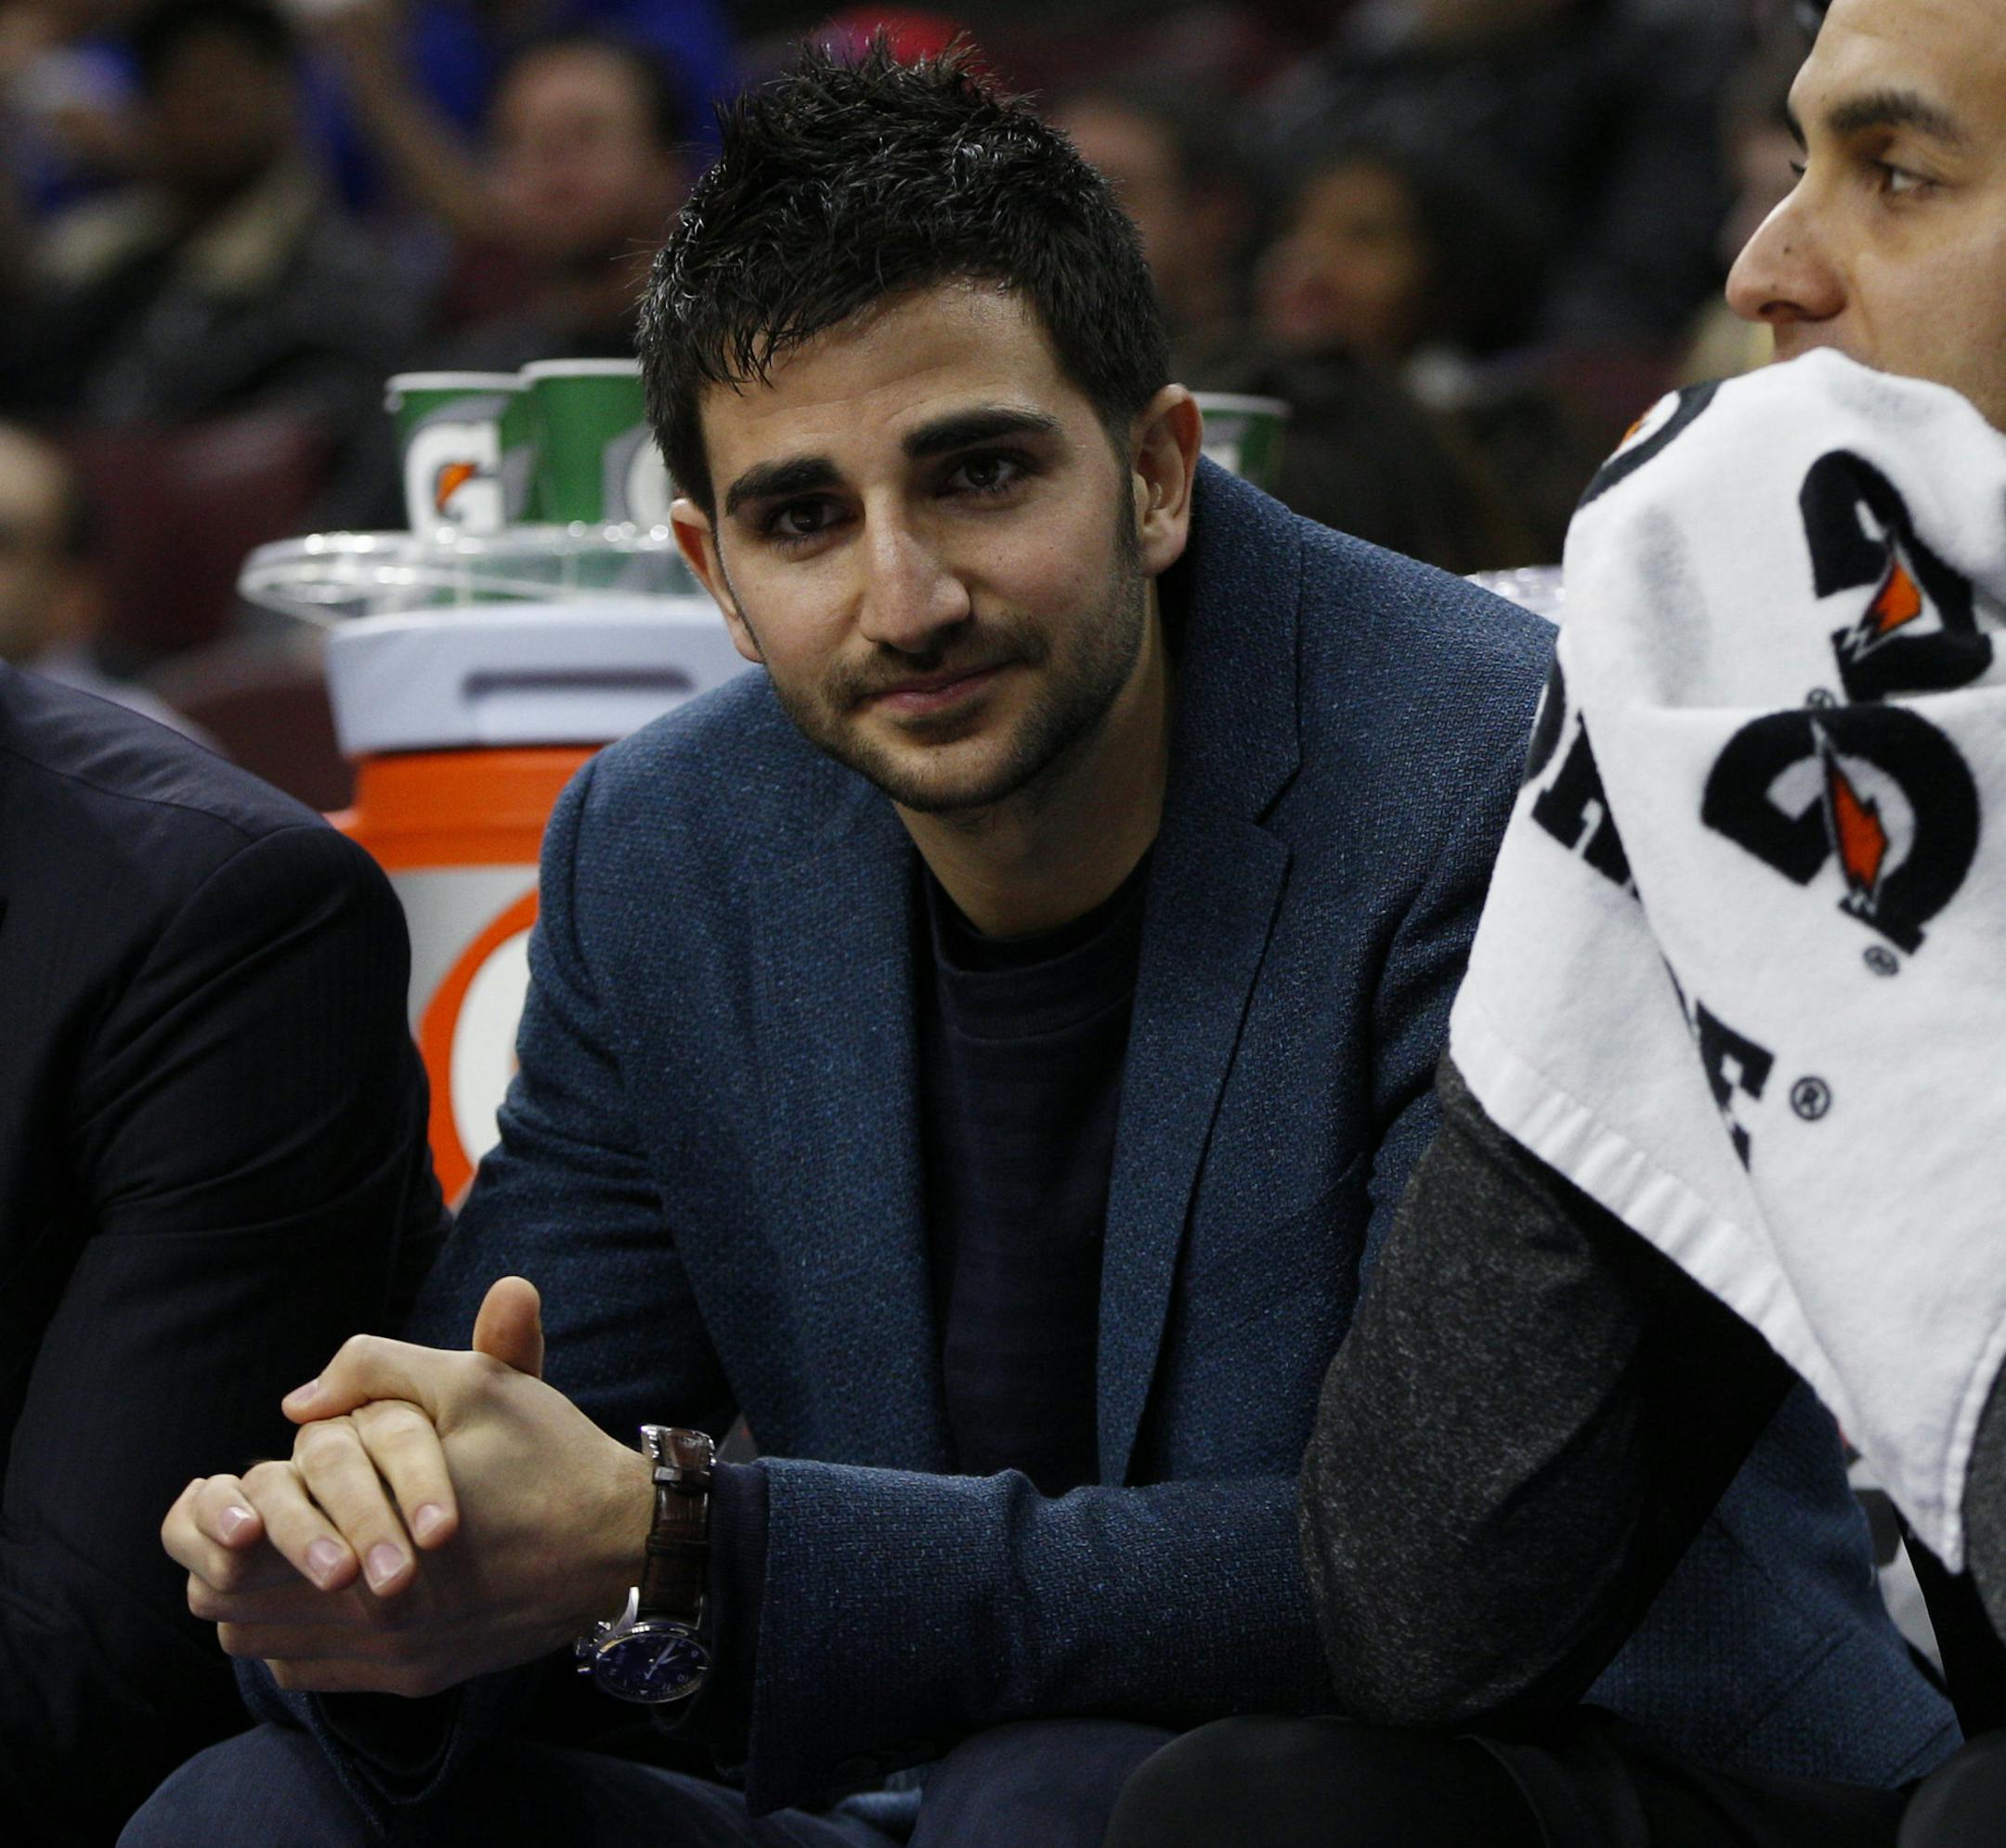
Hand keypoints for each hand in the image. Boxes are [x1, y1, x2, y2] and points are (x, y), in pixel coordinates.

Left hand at [163, 1279, 652, 1695]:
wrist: (622, 1540)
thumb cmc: (548, 1454)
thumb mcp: (474, 1381)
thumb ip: (376, 1367)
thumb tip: (295, 1403)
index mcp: (372, 1524)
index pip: (237, 1542)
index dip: (223, 1512)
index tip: (246, 1484)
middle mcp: (371, 1606)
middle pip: (231, 1598)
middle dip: (234, 1553)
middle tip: (255, 1516)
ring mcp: (392, 1651)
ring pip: (260, 1642)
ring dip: (259, 1598)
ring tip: (285, 1553)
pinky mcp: (414, 1676)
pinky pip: (307, 1673)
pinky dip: (295, 1638)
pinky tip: (326, 1595)